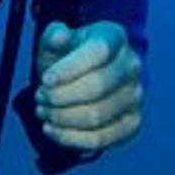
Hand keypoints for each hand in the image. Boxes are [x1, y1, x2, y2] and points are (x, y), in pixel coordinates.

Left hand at [33, 20, 143, 152]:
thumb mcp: (55, 42)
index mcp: (115, 37)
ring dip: (62, 118)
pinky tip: (53, 130)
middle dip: (61, 97)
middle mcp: (131, 65)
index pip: (98, 52)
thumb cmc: (67, 58)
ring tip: (43, 112)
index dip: (69, 68)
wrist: (85, 78)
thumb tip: (59, 35)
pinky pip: (101, 138)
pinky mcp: (132, 123)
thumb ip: (53, 36)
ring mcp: (135, 96)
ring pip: (97, 116)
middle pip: (97, 87)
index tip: (44, 80)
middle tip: (40, 98)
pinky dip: (71, 138)